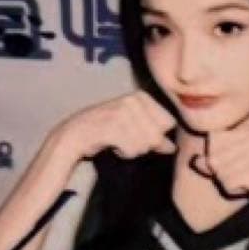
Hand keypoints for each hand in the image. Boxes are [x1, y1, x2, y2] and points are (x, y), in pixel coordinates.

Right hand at [55, 90, 177, 161]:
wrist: (75, 134)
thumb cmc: (106, 131)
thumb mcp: (133, 126)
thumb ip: (154, 133)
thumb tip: (173, 147)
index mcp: (142, 96)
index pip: (169, 123)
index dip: (155, 134)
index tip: (136, 132)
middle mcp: (134, 100)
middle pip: (157, 135)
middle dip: (144, 144)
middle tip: (124, 138)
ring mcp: (123, 112)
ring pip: (146, 144)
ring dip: (132, 149)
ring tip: (117, 141)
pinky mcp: (113, 126)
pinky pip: (132, 150)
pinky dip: (123, 153)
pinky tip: (112, 145)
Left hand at [191, 130, 248, 222]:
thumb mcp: (239, 168)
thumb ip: (215, 164)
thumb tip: (194, 161)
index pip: (213, 140)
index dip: (218, 159)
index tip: (237, 167)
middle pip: (214, 157)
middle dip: (223, 174)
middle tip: (244, 178)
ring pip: (220, 171)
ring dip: (230, 184)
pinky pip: (228, 182)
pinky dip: (234, 191)